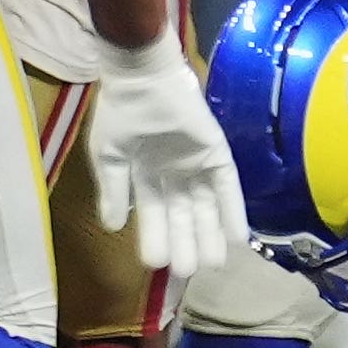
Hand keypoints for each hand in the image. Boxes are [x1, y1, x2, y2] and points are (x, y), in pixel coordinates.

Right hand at [89, 29, 247, 280]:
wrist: (142, 75)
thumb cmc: (121, 112)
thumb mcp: (109, 154)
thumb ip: (113, 190)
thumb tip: (113, 227)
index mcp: (146, 178)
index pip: (154, 216)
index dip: (156, 238)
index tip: (156, 264)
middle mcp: (174, 176)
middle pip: (183, 217)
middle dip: (185, 244)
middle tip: (188, 272)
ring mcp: (197, 166)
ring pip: (206, 208)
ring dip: (210, 235)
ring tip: (214, 264)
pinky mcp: (217, 154)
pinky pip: (228, 186)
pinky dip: (233, 210)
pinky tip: (238, 236)